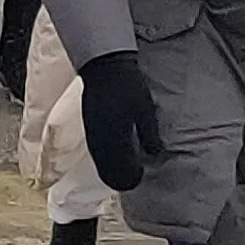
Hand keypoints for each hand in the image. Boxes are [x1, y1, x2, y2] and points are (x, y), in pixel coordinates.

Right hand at [77, 50, 166, 190]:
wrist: (105, 66)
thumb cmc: (128, 87)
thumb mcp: (145, 111)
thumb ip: (150, 135)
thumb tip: (155, 153)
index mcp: (116, 140)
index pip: (122, 171)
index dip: (132, 177)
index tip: (142, 174)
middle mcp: (101, 142)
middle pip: (108, 171)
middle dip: (121, 177)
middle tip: (135, 174)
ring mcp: (92, 134)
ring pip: (100, 162)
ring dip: (112, 168)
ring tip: (126, 166)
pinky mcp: (89, 126)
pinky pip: (96, 151)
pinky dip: (105, 158)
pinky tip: (115, 152)